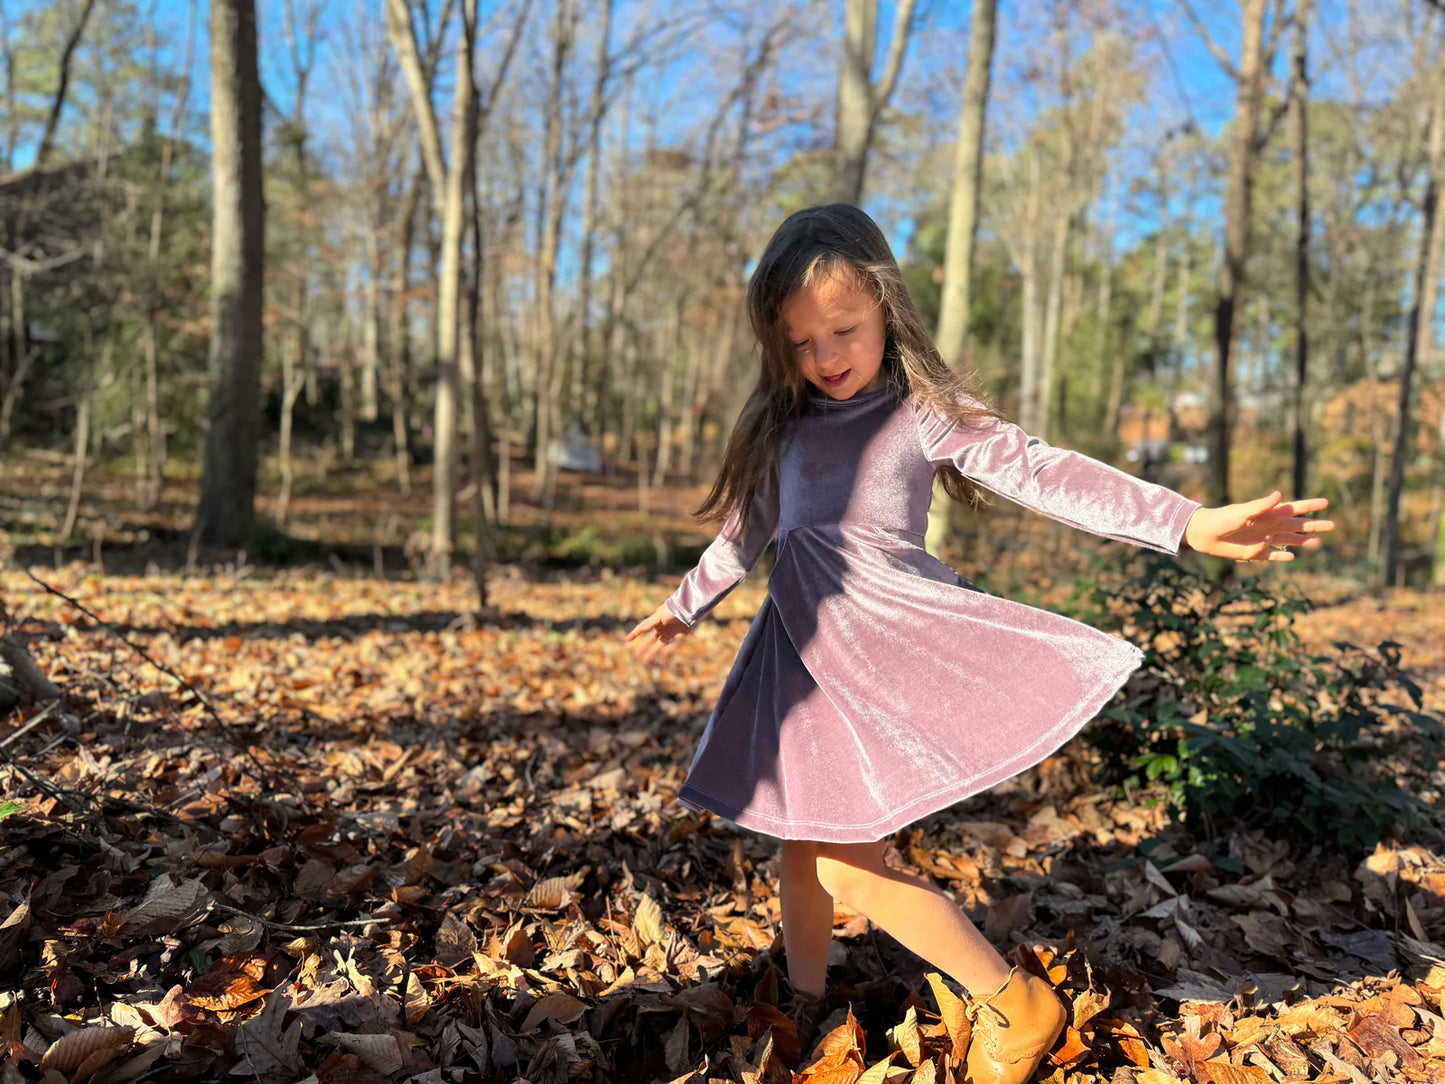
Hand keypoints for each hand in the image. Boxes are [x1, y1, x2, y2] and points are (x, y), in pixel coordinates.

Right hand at [625, 602, 693, 661]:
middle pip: (650, 640)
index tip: (627, 640)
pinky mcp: (682, 634)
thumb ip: (650, 623)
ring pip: (660, 644)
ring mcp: (671, 631)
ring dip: (653, 652)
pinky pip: (674, 645)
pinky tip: (664, 657)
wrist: (692, 606)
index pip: (643, 628)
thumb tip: (640, 630)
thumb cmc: (674, 608)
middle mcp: (662, 627)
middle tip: (636, 656)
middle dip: (643, 647)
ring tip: (646, 661)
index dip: (635, 633)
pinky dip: (669, 651)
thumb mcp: (660, 615)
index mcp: (655, 620)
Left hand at [1183, 490, 1334, 562]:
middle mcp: (1268, 526)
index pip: (1293, 508)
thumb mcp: (1242, 511)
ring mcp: (1262, 539)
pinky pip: (1272, 555)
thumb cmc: (1222, 518)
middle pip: (1295, 526)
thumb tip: (1280, 495)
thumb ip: (1261, 505)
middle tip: (1332, 525)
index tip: (1325, 502)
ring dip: (1302, 541)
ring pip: (1288, 540)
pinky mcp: (1254, 553)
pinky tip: (1292, 556)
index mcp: (1268, 514)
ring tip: (1318, 542)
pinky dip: (1282, 556)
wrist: (1203, 534)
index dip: (1309, 506)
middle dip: (1313, 525)